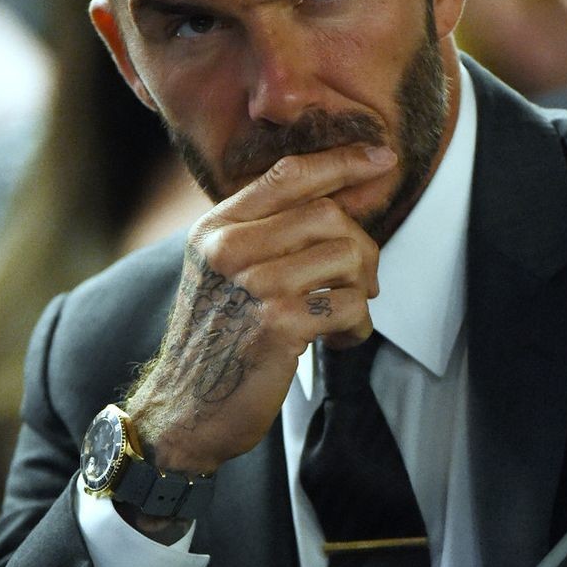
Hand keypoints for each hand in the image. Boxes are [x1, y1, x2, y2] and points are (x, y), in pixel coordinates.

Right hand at [124, 143, 396, 476]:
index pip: (289, 175)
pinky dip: (357, 324)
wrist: (184, 408)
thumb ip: (271, 230)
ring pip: (346, 256)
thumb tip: (347, 194)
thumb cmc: (216, 335)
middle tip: (358, 281)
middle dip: (360, 247)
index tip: (382, 158)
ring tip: (342, 316)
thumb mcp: (224, 269)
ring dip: (361, 290)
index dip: (342, 162)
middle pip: (328, 215)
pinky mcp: (277, 325)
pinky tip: (339, 340)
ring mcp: (253, 285)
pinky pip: (350, 303)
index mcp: (217, 227)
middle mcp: (230, 248)